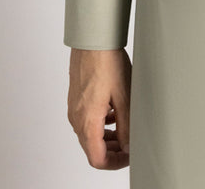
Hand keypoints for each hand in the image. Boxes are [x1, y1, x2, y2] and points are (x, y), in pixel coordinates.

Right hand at [67, 47, 131, 168]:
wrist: (92, 40)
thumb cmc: (106, 62)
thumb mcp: (124, 97)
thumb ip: (126, 126)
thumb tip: (128, 146)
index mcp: (88, 122)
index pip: (97, 159)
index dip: (115, 163)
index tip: (129, 156)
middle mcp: (77, 118)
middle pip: (92, 149)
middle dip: (112, 151)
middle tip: (130, 144)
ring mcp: (74, 108)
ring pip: (89, 135)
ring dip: (107, 137)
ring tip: (124, 129)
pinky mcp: (76, 99)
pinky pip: (87, 120)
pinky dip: (101, 124)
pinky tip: (114, 113)